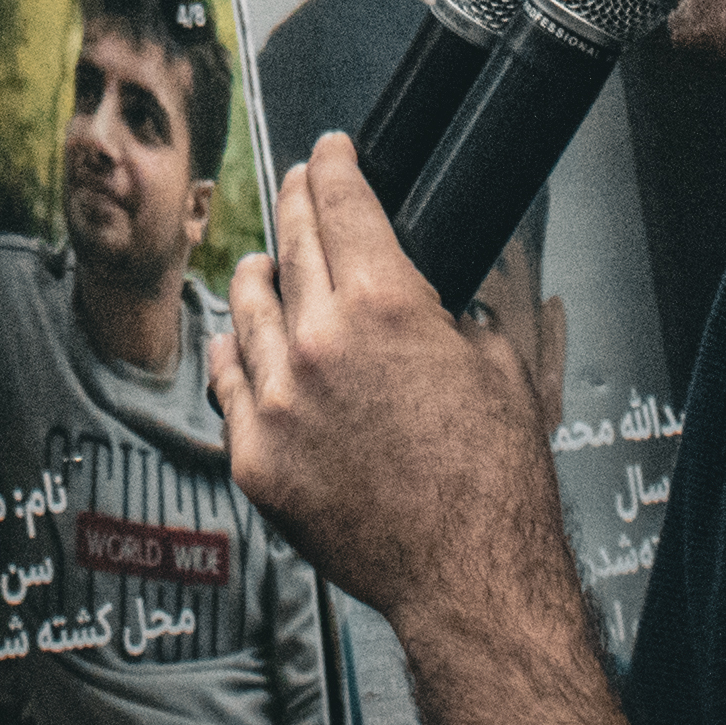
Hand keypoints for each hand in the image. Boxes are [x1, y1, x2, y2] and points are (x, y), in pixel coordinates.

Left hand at [210, 135, 571, 623]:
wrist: (466, 574)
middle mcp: (319, 341)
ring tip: (264, 266)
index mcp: (386, 305)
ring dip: (259, 274)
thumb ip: (457, 312)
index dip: (333, 163)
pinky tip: (239, 343)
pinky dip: (235, 352)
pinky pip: (227, 381)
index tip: (329, 151)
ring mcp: (276, 399)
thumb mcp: (499, 364)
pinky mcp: (254, 454)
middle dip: (297, 201)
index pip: (342, 203)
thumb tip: (437, 294)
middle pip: (291, 241)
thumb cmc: (492, 480)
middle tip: (299, 186)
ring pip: (246, 305)